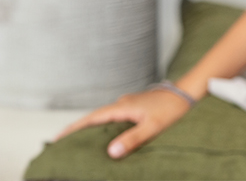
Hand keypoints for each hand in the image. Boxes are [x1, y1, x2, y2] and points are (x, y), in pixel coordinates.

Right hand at [56, 86, 193, 158]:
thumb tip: (111, 152)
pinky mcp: (135, 107)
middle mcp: (122, 104)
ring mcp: (128, 105)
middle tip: (61, 143)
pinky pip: (114, 118)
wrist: (187, 92)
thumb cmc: (172, 108)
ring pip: (104, 118)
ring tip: (79, 143)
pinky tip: (106, 136)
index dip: (73, 129)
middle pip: (93, 118)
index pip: (91, 119)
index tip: (57, 138)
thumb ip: (133, 139)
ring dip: (91, 128)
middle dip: (77, 130)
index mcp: (121, 107)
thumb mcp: (153, 127)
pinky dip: (105, 127)